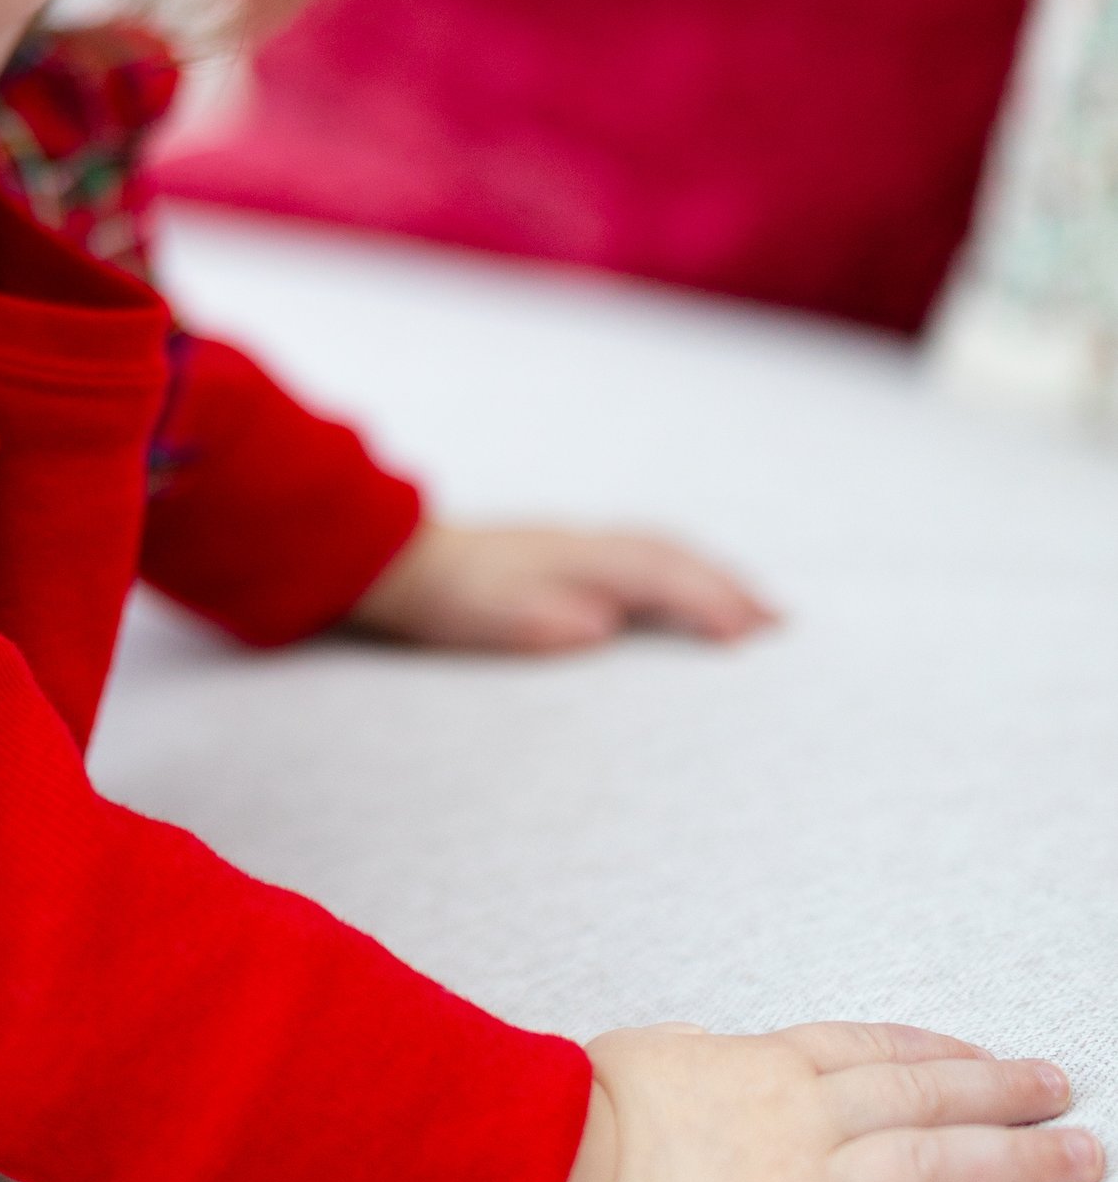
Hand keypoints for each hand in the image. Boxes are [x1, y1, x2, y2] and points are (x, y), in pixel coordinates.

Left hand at [352, 518, 774, 652]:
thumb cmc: (448, 597)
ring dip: (711, 576)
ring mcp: (578, 545)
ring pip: (662, 552)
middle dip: (730, 587)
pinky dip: (680, 571)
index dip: (708, 603)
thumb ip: (545, 621)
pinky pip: (643, 556)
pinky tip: (685, 592)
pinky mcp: (566, 555)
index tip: (751, 636)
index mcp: (577, 560)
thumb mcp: (489, 618)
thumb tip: (603, 625)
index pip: (659, 577)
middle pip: (674, 557)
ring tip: (754, 608)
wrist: (399, 560)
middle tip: (782, 624)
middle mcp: (586, 544)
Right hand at [491, 1022, 1103, 1181]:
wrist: (531, 1173)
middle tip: (1069, 1091)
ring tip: (1084, 1159)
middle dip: (1005, 1092)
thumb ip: (682, 1059)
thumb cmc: (561, 1116)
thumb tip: (697, 1048)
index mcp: (753, 1067)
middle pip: (924, 1096)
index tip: (985, 1052)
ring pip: (933, 1161)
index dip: (937, 1049)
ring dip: (1017, 1160)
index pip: (868, 1049)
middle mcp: (794, 1118)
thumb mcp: (630, 1060)